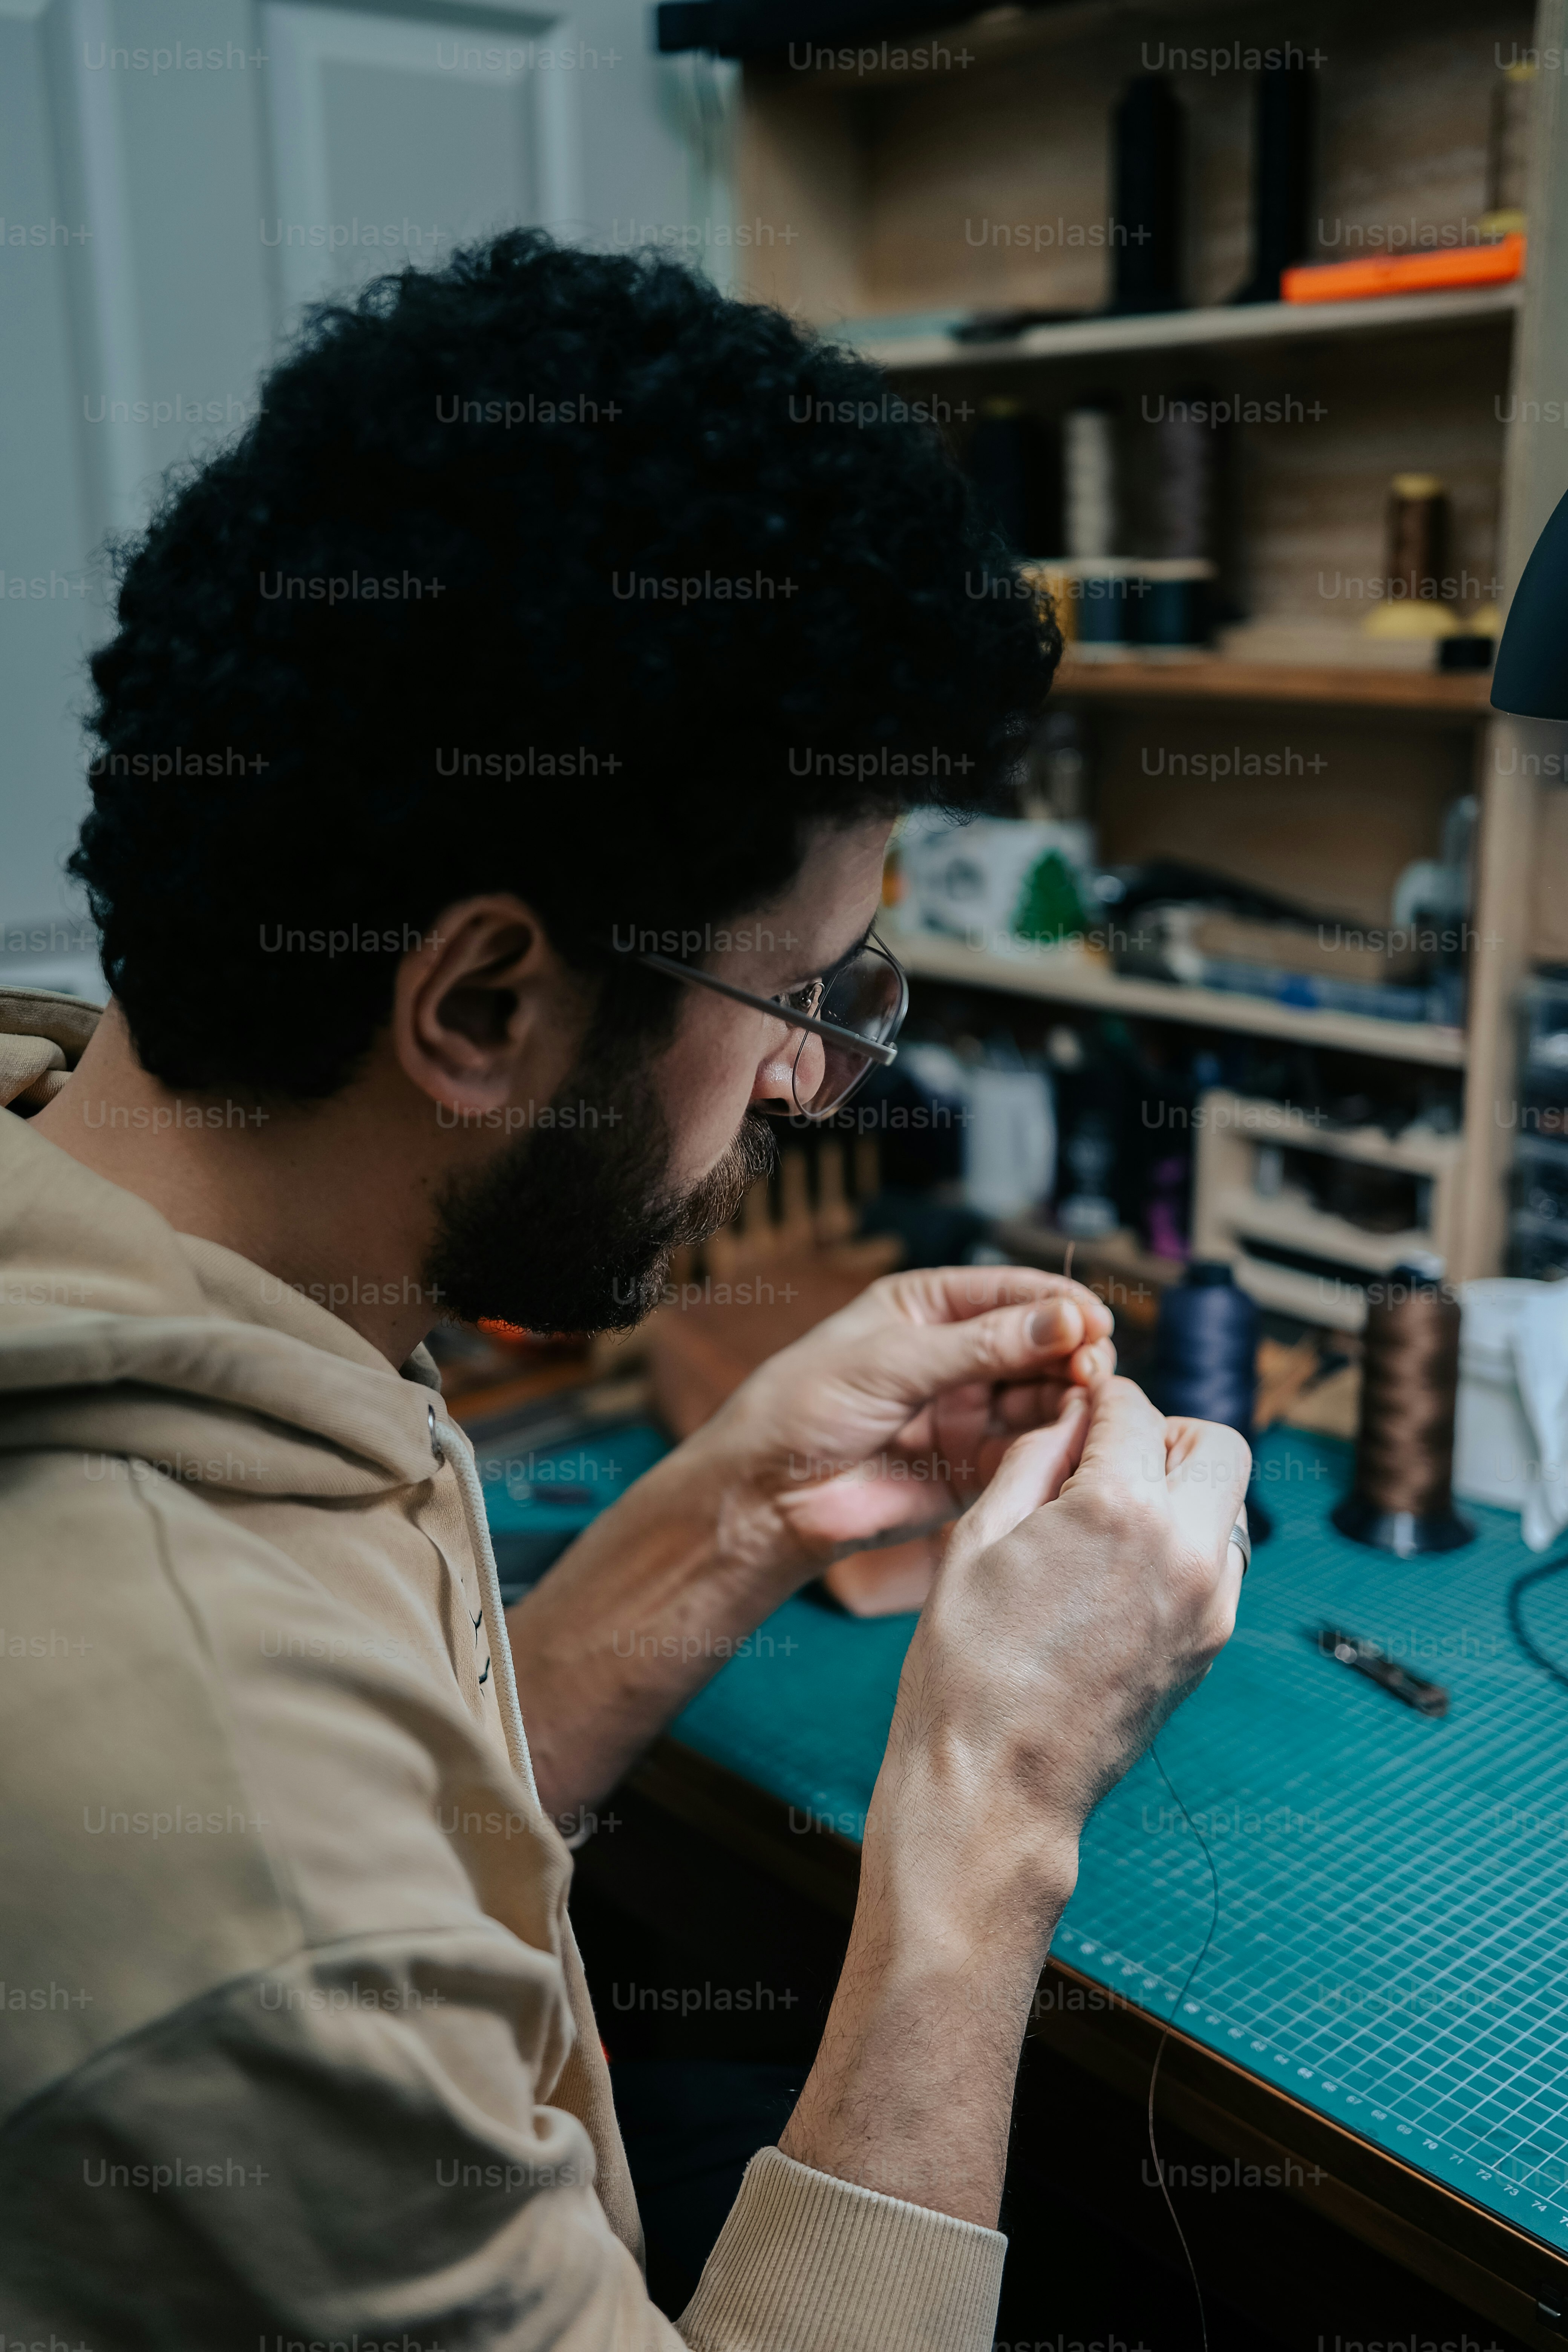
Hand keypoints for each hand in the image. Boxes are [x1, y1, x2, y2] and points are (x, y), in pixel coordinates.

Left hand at [702, 1265, 1115, 1576]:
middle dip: (1072, 1350)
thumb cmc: (806, 1407)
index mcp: (928, 1308)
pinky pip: (1029, 1449)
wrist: (768, 1497)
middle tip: (1096, 1366)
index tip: (1094, 1318)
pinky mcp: (974, 1467)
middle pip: (1038, 1343)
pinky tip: (1073, 1439)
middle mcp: (956, 1356)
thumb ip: (979, 1345)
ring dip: (1072, 1395)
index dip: (1057, 1302)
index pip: (1010, 1292)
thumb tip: (1064, 1320)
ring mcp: (968, 1412)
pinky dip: (1056, 1443)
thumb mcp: (891, 1361)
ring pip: (1042, 1395)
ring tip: (1091, 1400)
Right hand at [871, 1375, 1248, 1934]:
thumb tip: (1069, 1417)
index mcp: (1118, 1509)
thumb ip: (1032, 1461)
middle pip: (1216, 1445)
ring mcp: (1208, 1602)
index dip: (1100, 1399)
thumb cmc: (966, 1666)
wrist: (996, 1784)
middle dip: (1166, 1434)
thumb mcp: (975, 1539)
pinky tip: (1124, 1568)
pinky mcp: (1209, 1643)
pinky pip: (1220, 1563)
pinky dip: (1186, 1544)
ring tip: (1113, 1516)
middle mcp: (1182, 1548)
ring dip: (1182, 1490)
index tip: (1079, 1408)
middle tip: (1111, 1455)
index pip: (1135, 1410)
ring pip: (1228, 1505)